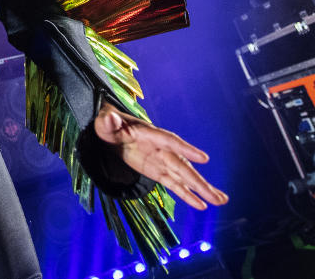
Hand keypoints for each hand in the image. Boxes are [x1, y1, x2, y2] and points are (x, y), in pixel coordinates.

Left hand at [93, 102, 228, 209]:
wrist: (111, 133)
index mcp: (151, 134)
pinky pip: (174, 184)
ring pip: (184, 177)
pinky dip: (187, 195)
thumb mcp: (105, 123)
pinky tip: (201, 206)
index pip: (170, 141)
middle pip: (182, 166)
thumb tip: (110, 119)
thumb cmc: (109, 125)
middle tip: (219, 195)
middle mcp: (161, 149)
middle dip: (199, 181)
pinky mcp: (158, 171)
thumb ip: (109, 122)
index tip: (203, 158)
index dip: (186, 149)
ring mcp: (162, 161)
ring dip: (201, 189)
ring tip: (221, 200)